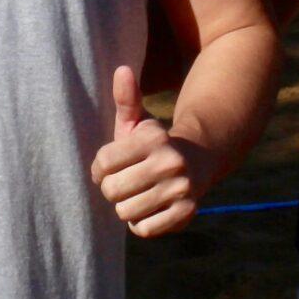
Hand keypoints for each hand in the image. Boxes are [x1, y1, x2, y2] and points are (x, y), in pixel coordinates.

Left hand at [90, 66, 206, 237]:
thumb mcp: (139, 122)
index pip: (103, 163)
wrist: (198, 163)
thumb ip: (126, 99)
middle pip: (111, 190)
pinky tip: (152, 208)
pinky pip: (143, 229)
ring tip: (140, 195)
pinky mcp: (186, 213)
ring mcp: (181, 189)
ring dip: (127, 207)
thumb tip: (122, 70)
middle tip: (127, 183)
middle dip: (113, 189)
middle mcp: (170, 162)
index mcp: (154, 138)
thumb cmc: (154, 145)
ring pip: (125, 212)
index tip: (110, 168)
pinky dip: (142, 223)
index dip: (100, 169)